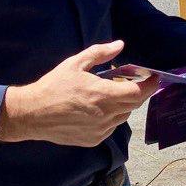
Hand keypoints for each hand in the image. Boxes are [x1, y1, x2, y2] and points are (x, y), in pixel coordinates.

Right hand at [0, 40, 159, 146]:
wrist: (31, 114)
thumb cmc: (54, 86)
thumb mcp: (76, 63)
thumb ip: (100, 53)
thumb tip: (120, 45)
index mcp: (103, 95)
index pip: (138, 92)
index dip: (149, 84)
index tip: (154, 76)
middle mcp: (105, 115)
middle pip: (134, 104)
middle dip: (138, 92)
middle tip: (134, 81)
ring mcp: (100, 130)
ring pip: (123, 116)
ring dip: (123, 104)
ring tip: (110, 93)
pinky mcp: (93, 140)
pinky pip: (111, 127)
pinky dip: (111, 116)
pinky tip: (98, 107)